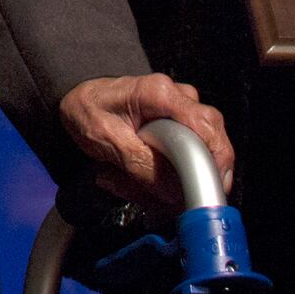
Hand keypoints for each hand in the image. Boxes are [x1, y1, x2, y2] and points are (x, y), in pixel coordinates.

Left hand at [59, 73, 234, 212]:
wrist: (79, 99)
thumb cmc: (89, 110)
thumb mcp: (106, 139)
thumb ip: (142, 166)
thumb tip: (176, 192)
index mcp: (161, 93)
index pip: (208, 127)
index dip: (215, 163)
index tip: (201, 193)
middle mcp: (179, 98)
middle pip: (208, 147)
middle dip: (182, 181)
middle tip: (151, 199)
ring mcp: (182, 113)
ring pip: (196, 159)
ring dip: (166, 185)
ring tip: (127, 184)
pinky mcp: (178, 128)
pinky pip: (184, 161)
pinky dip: (161, 180)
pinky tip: (133, 181)